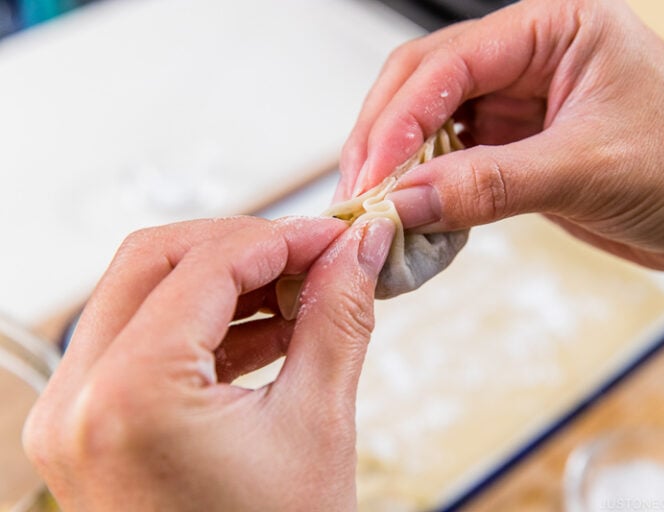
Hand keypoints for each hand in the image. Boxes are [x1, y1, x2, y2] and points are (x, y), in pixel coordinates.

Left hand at [23, 215, 394, 510]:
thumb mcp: (317, 429)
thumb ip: (337, 321)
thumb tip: (359, 251)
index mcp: (129, 399)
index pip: (205, 268)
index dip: (281, 238)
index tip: (334, 234)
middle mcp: (77, 401)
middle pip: (154, 262)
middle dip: (242, 246)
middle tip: (313, 253)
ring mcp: (72, 416)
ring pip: (141, 295)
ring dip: (223, 282)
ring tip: (300, 292)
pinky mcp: (87, 428)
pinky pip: (140, 342)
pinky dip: (204, 324)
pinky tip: (268, 329)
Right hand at [337, 0, 663, 308]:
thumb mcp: (588, 168)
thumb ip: (491, 184)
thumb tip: (407, 202)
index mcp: (552, 28)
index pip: (449, 63)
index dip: (399, 118)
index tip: (372, 172)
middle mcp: (528, 60)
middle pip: (424, 86)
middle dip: (385, 139)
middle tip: (358, 192)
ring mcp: (518, 107)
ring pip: (431, 127)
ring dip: (399, 168)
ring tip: (375, 210)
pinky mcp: (516, 150)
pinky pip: (453, 165)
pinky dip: (428, 192)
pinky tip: (414, 216)